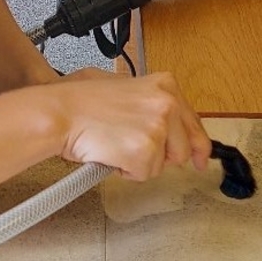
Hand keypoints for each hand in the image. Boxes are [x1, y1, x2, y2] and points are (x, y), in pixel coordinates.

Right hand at [51, 68, 209, 180]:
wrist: (60, 112)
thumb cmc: (80, 101)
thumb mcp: (125, 90)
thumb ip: (152, 106)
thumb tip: (170, 131)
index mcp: (165, 85)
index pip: (194, 124)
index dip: (198, 147)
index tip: (200, 159)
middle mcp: (167, 104)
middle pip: (183, 150)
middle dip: (160, 157)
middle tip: (131, 148)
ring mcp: (158, 127)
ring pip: (162, 165)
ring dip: (139, 162)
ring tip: (115, 144)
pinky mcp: (145, 150)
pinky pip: (144, 175)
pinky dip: (126, 171)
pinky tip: (110, 152)